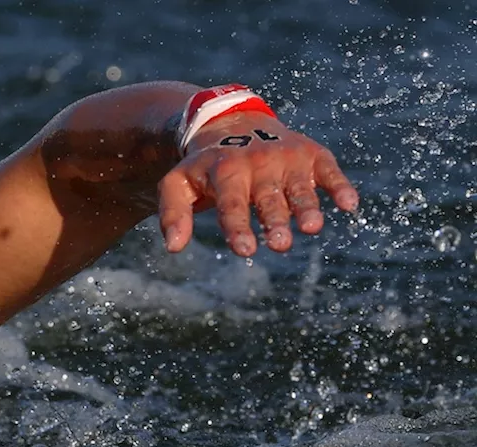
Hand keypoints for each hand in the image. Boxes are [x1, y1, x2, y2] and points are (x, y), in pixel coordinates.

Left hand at [157, 112, 359, 255]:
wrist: (231, 121)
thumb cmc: (205, 167)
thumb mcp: (178, 183)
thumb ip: (173, 213)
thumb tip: (173, 247)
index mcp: (225, 170)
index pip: (232, 202)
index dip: (237, 226)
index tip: (246, 250)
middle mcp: (258, 161)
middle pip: (268, 198)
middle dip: (274, 221)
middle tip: (279, 244)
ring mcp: (287, 157)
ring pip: (300, 187)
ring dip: (307, 207)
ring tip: (312, 227)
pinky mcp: (312, 154)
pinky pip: (329, 170)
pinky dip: (340, 185)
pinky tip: (349, 204)